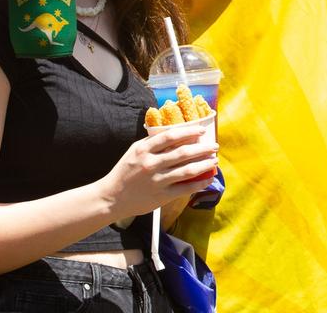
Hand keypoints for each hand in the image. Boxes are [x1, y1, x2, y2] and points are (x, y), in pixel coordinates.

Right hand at [102, 127, 218, 219]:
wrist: (112, 197)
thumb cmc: (125, 172)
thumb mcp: (134, 151)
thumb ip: (153, 143)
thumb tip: (176, 134)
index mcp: (144, 149)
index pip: (170, 136)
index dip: (189, 132)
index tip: (202, 130)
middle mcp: (151, 164)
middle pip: (182, 153)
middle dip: (202, 148)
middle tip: (214, 145)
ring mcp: (157, 180)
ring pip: (186, 171)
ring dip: (204, 165)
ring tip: (214, 160)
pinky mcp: (161, 196)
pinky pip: (184, 188)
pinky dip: (199, 183)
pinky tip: (208, 179)